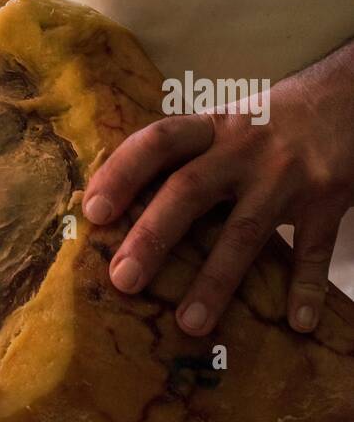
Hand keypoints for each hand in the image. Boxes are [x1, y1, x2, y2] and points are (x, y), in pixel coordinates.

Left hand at [83, 47, 353, 336]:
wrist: (344, 98)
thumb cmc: (268, 122)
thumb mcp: (223, 124)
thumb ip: (184, 158)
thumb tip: (117, 200)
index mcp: (210, 128)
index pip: (156, 142)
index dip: (121, 173)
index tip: (92, 212)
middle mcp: (242, 149)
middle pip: (189, 190)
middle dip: (153, 236)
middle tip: (122, 279)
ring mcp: (284, 177)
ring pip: (243, 231)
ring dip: (215, 280)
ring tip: (189, 323)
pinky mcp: (326, 200)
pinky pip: (314, 250)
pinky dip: (306, 286)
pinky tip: (297, 323)